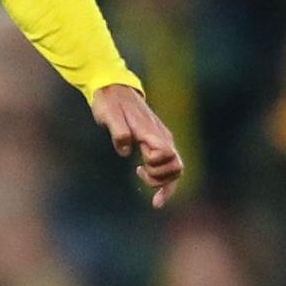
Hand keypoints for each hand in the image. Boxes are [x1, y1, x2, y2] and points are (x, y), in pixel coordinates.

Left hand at [91, 84, 183, 208]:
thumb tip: (125, 151)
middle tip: (139, 170)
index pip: (166, 154)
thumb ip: (119, 131)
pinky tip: (155, 196)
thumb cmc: (110, 103)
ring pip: (177, 170)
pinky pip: (170, 167)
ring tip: (140, 173)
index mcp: (151, 132)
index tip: (139, 163)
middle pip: (176, 167)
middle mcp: (162, 137)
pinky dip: (166, 184)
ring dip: (162, 181)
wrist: (116, 89)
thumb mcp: (108, 115)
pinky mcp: (160, 144)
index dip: (154, 164)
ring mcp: (163, 141)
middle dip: (159, 177)